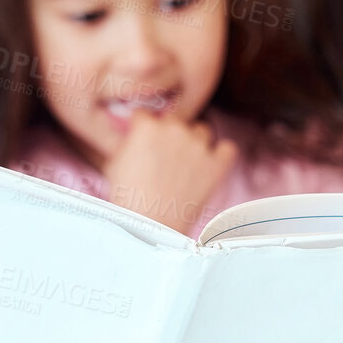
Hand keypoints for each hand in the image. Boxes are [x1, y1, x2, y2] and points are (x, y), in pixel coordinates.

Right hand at [102, 112, 237, 232]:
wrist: (151, 226)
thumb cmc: (129, 199)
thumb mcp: (114, 163)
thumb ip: (128, 141)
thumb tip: (135, 136)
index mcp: (146, 126)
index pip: (145, 115)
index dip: (143, 130)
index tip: (144, 143)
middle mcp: (174, 129)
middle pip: (175, 121)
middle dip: (169, 136)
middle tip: (164, 157)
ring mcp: (198, 145)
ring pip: (202, 131)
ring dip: (195, 143)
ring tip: (187, 164)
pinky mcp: (216, 164)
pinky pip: (227, 149)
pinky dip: (220, 156)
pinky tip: (211, 166)